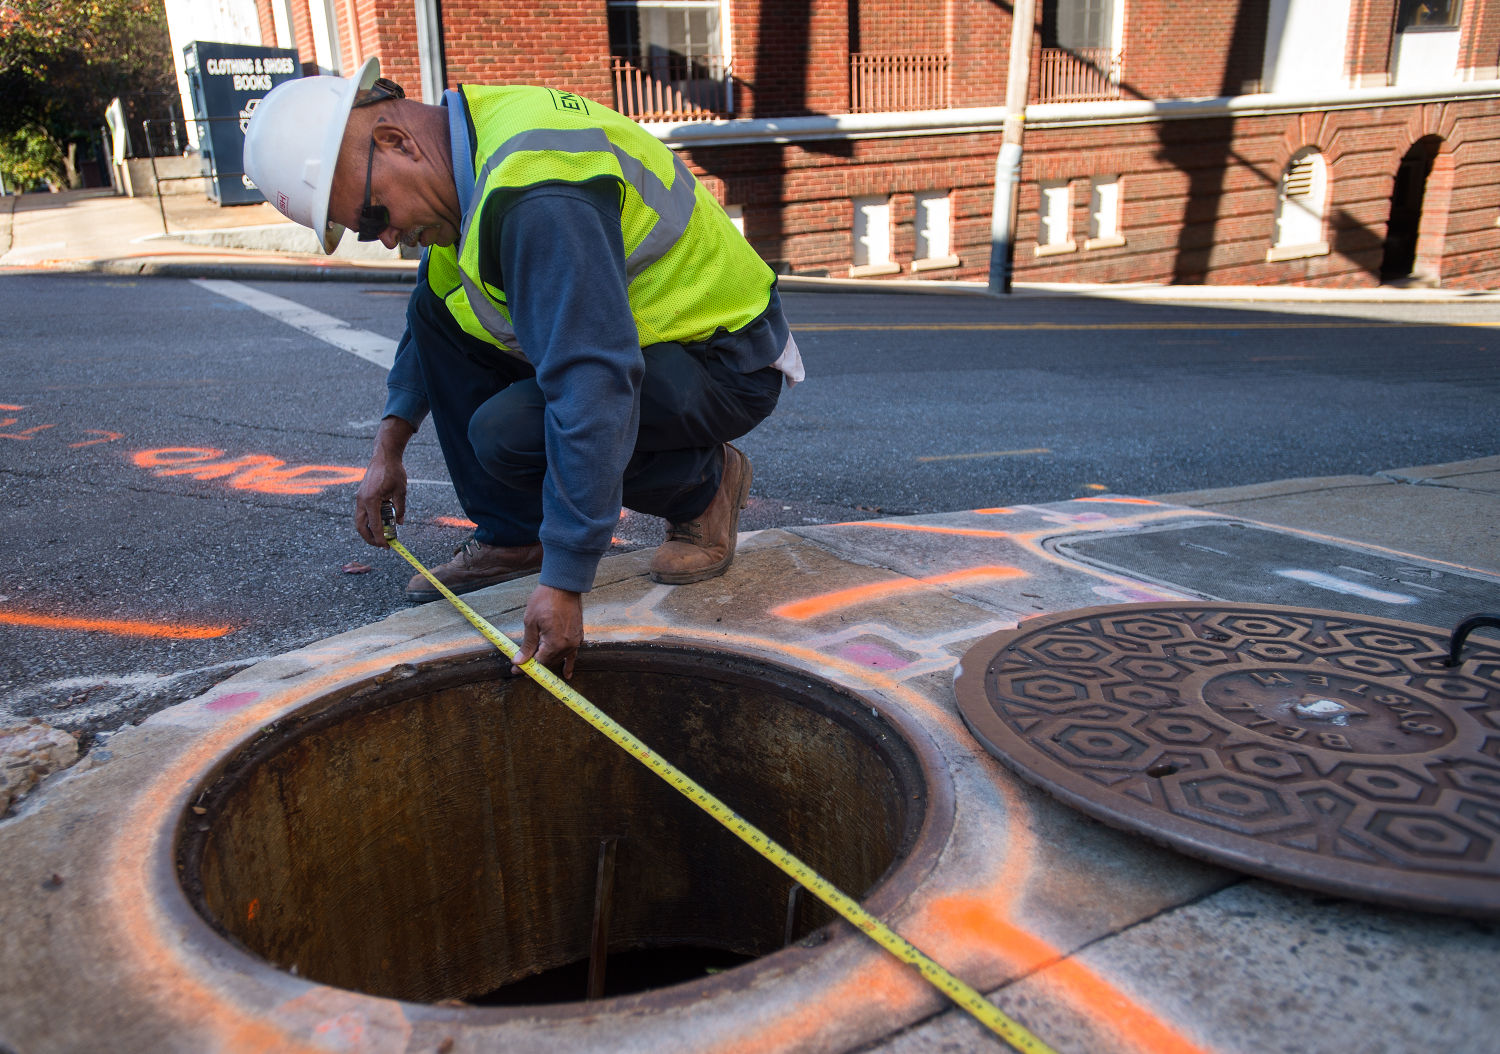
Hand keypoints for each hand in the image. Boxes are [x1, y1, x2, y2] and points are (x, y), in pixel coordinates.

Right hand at [354, 417, 414, 547]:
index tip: (387, 546)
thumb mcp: (401, 492)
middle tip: (382, 545)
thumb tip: (399, 523)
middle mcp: (362, 500)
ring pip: (360, 520)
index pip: (375, 525)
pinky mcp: (361, 494)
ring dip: (369, 530)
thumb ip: (400, 509)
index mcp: (371, 500)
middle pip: (361, 526)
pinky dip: (369, 520)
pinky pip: (362, 512)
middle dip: (370, 538)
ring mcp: (360, 497)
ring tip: (381, 536)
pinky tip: (380, 523)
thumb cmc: (393, 471)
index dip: (380, 538)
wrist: (384, 455)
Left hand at [514, 584, 582, 678]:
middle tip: (521, 666)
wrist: (563, 586)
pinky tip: (566, 674)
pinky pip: (572, 653)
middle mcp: (567, 645)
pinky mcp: (578, 636)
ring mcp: (574, 641)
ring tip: (536, 667)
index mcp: (554, 643)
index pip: (538, 662)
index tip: (516, 670)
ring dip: (547, 662)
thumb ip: (527, 645)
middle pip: (548, 662)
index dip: (526, 667)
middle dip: (535, 664)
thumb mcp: (530, 622)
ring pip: (558, 658)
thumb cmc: (545, 600)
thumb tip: (519, 661)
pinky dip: (568, 663)